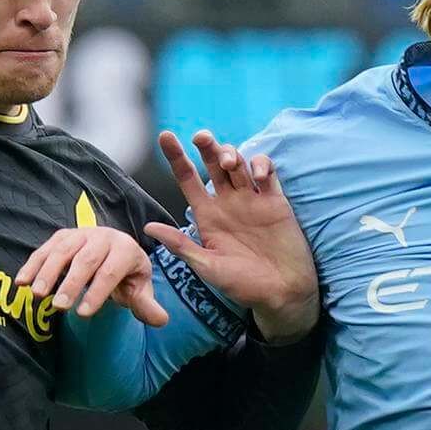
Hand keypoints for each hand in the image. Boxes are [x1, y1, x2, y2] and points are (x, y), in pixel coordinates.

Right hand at [14, 224, 166, 325]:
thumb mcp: (140, 289)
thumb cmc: (127, 275)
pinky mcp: (63, 236)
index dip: (97, 292)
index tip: (83, 314)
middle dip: (71, 283)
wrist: (115, 250)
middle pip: (85, 260)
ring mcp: (80, 234)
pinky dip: (32, 264)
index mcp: (125, 249)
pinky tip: (21, 281)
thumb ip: (146, 305)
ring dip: (47, 273)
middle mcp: (103, 237)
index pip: (110, 271)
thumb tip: (160, 320)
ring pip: (62, 251)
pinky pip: (45, 249)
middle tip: (59, 306)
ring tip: (37, 295)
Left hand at [144, 130, 319, 344]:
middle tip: (201, 137)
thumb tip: (148, 228)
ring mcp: (251, 200)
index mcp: (207, 216)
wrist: (281, 293)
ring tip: (229, 163)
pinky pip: (267, 173)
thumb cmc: (243, 285)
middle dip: (207, 146)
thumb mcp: (207, 266)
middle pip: (213, 164)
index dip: (176, 157)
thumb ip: (181, 245)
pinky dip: (262, 166)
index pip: (188, 179)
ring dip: (232, 154)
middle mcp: (227, 203)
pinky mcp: (274, 201)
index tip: (165, 136)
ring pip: (239, 163)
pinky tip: (258, 176)